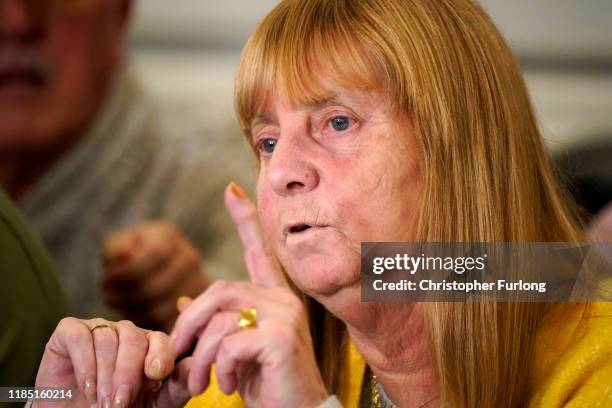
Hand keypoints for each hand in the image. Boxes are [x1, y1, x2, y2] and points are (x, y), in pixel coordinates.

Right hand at [34, 318, 190, 406]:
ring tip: (101, 402)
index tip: (156, 376)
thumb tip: (195, 366)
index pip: (161, 339)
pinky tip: (87, 387)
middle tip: (120, 403)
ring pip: (107, 338)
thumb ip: (176, 386)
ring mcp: (98, 328)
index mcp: (149, 346)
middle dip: (128, 373)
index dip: (160, 355)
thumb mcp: (154, 404)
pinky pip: (80, 336)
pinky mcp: (69, 331)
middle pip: (133, 337)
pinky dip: (84, 364)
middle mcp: (125, 333)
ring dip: (105, 375)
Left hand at [102, 221, 206, 331]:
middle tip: (109, 295)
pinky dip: (146, 322)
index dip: (127, 271)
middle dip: (125, 295)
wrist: (157, 268)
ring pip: (159, 309)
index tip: (107, 278)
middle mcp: (188, 258)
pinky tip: (135, 311)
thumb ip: (116, 248)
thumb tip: (124, 257)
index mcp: (168, 237)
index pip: (155, 254)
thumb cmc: (132, 254)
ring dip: (133, 310)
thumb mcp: (120, 243)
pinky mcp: (193, 309)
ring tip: (120, 303)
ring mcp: (196, 284)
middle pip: (155, 287)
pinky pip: (166, 324)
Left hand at [171, 182, 328, 407]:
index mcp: (274, 299)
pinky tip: (228, 385)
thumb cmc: (268, 385)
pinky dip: (220, 369)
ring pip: (220, 321)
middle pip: (219, 291)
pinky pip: (230, 343)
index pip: (259, 250)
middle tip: (179, 353)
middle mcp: (284, 299)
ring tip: (203, 382)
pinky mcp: (281, 338)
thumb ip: (216, 324)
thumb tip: (182, 300)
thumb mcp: (236, 352)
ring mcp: (285, 316)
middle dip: (189, 323)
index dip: (244, 219)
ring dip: (201, 357)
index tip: (230, 189)